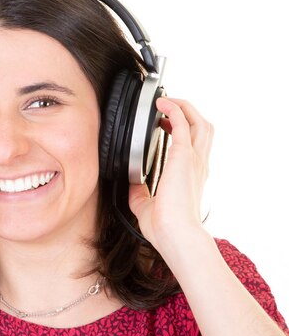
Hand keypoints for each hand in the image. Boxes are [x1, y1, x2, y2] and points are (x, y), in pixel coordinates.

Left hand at [128, 97, 213, 249]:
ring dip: (184, 107)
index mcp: (191, 176)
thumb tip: (131, 182)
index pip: (195, 144)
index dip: (183, 129)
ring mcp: (194, 159)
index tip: (165, 123)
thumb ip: (140, 192)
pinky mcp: (184, 156)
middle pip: (204, 127)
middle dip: (188, 112)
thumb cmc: (165, 227)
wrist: (175, 234)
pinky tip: (161, 104)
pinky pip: (183, 123)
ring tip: (166, 101)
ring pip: (199, 121)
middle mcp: (198, 165)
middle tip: (168, 108)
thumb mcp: (146, 205)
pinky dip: (174, 109)